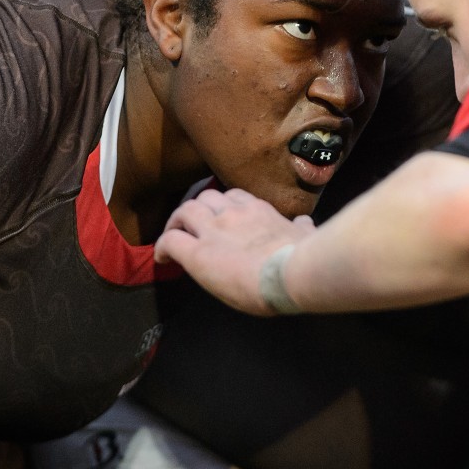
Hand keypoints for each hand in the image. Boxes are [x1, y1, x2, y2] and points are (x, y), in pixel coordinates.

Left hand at [155, 188, 314, 315]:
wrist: (293, 271)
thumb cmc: (304, 256)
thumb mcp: (305, 235)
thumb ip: (301, 228)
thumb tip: (305, 224)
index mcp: (258, 211)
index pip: (235, 197)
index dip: (224, 207)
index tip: (223, 219)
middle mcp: (232, 214)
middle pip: (206, 197)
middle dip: (198, 210)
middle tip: (195, 227)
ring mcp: (213, 231)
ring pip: (185, 211)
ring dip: (177, 222)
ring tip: (175, 236)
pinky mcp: (198, 254)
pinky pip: (170, 241)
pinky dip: (162, 247)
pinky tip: (163, 258)